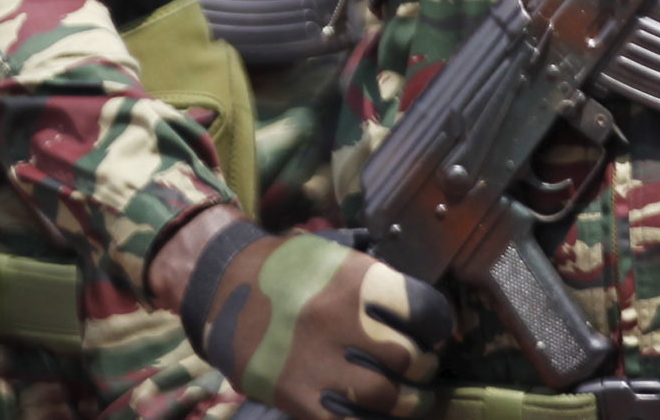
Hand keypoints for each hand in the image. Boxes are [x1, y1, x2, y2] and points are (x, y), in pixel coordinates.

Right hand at [161, 208, 451, 419]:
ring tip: (406, 398)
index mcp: (356, 279)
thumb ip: (375, 281)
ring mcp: (319, 362)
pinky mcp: (297, 396)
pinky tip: (372, 414)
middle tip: (420, 369)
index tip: (437, 335)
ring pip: (387, 398)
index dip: (438, 326)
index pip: (423, 309)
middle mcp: (342, 320)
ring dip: (406, 402)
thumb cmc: (285, 268)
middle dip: (423, 369)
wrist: (220, 286)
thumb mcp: (334, 256)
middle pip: (409, 359)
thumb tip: (420, 315)